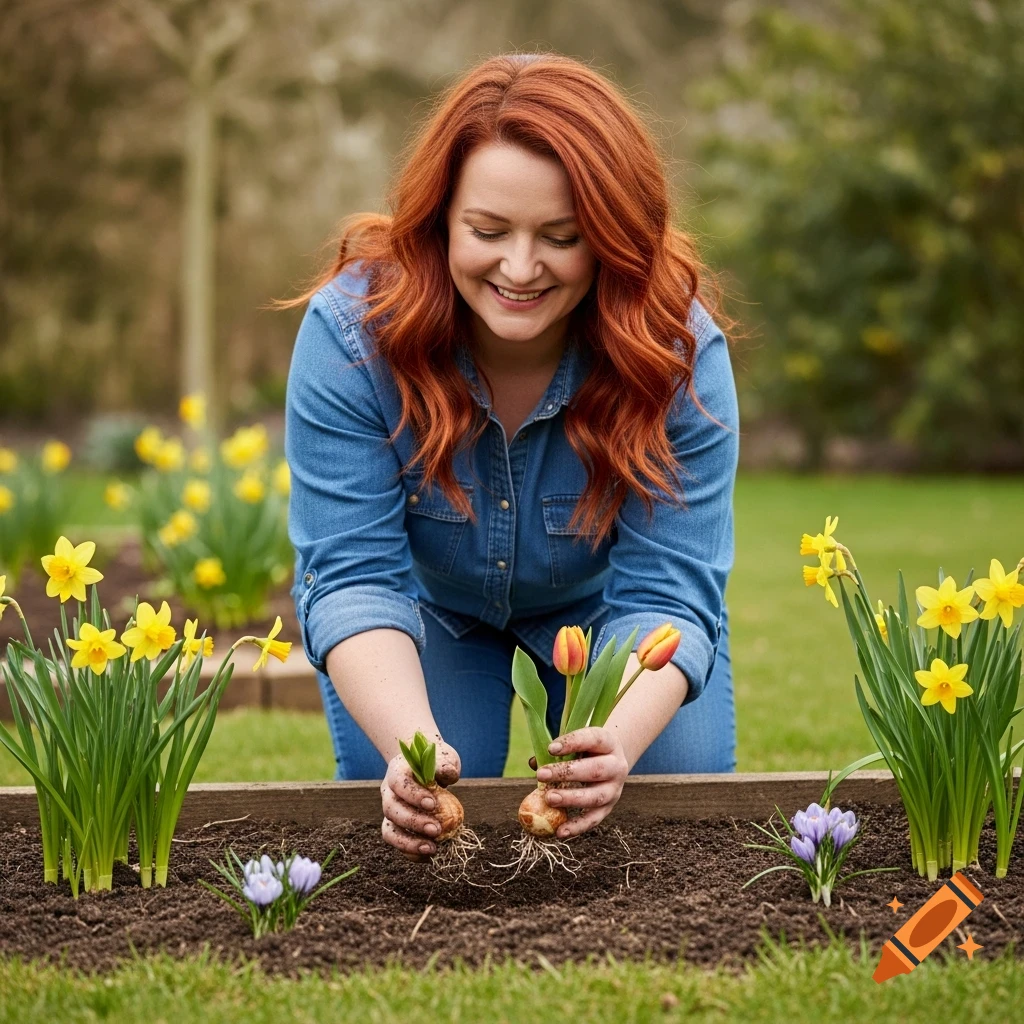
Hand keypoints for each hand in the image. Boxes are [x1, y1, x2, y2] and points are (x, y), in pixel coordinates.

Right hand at [380, 739, 460, 858]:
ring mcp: (390, 812)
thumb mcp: (442, 757)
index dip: (413, 795)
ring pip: (390, 831)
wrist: (425, 766)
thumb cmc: (435, 761)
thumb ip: (444, 765)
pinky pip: (398, 843)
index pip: (399, 783)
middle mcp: (388, 792)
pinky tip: (430, 856)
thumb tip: (449, 774)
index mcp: (397, 771)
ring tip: (432, 849)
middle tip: (436, 830)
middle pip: (392, 809)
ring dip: (409, 843)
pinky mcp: (396, 827)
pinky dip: (411, 853)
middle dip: (413, 822)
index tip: (433, 804)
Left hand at [534, 726, 628, 837]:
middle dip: (566, 773)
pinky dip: (577, 827)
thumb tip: (534, 763)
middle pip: (594, 769)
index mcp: (608, 743)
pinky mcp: (609, 808)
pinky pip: (594, 819)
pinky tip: (559, 832)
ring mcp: (614, 789)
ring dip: (570, 799)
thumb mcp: (577, 744)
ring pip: (595, 796)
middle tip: (541, 774)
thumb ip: (557, 751)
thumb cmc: (587, 750)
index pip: (592, 740)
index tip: (550, 748)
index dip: (572, 743)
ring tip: (548, 798)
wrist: (612, 762)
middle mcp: (616, 766)